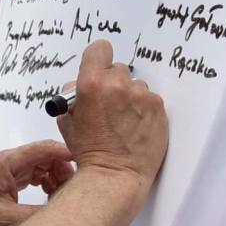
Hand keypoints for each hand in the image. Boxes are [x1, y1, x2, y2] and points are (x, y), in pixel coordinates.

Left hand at [0, 140, 74, 225]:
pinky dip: (46, 182)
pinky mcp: (10, 178)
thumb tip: (62, 214)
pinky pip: (35, 174)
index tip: (83, 165)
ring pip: (43, 164)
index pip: (44, 149)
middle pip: (47, 155)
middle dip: (63, 169)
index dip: (66, 154)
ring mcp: (11, 168)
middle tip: (70, 188)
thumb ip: (36, 215)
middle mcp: (11, 161)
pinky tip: (48, 196)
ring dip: (55, 176)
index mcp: (9, 162)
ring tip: (60, 194)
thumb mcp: (6, 218)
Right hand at [56, 41, 166, 191]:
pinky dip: (144, 109)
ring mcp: (141, 96)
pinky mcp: (158, 107)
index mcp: (92, 84)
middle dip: (113, 84)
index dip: (98, 59)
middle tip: (110, 105)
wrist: (115, 175)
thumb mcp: (68, 122)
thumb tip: (79, 85)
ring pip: (135, 85)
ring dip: (130, 97)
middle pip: (117, 69)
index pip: (99, 49)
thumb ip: (72, 97)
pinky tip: (137, 126)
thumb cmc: (90, 152)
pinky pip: (150, 99)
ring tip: (125, 120)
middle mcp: (118, 85)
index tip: (99, 69)